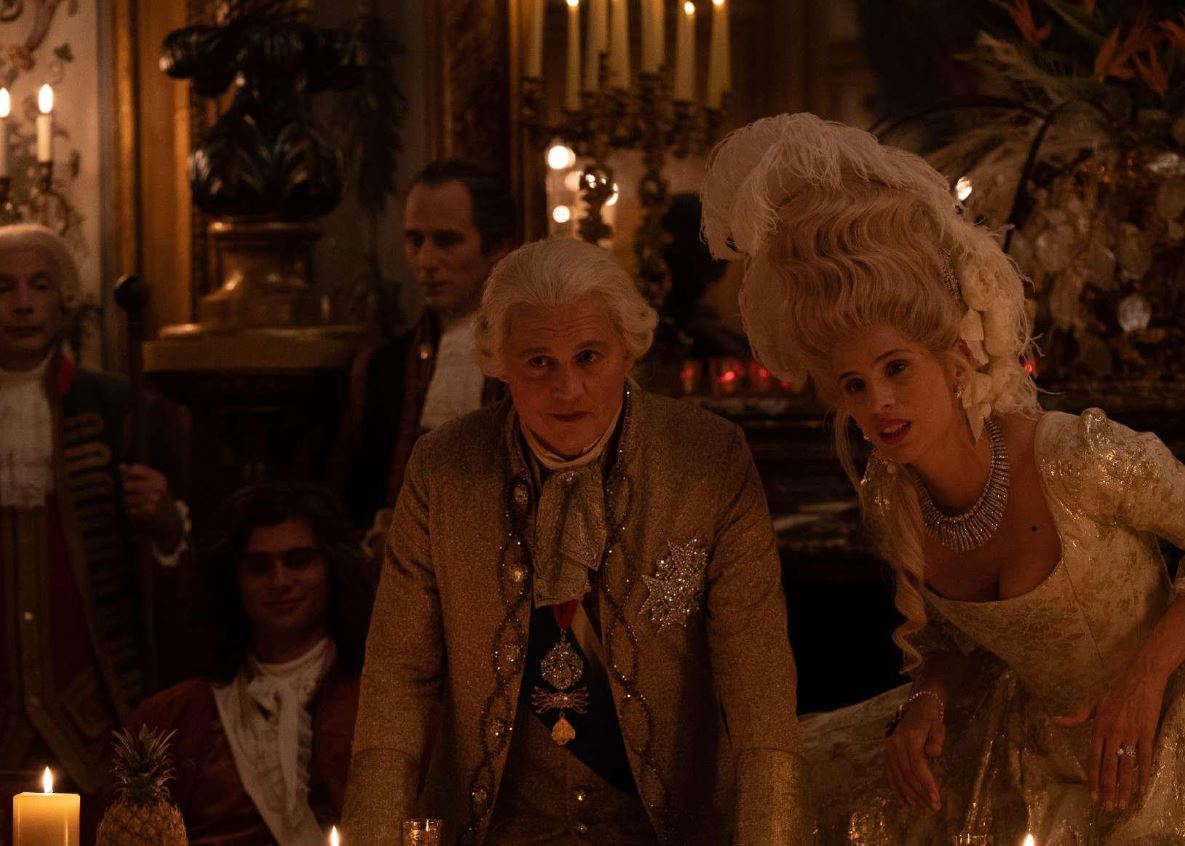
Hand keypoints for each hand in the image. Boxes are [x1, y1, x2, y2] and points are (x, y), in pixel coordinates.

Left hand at [120, 464, 181, 551]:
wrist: (171, 520)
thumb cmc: (157, 500)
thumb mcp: (150, 485)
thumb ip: (135, 475)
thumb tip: (120, 466)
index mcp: (158, 478)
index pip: (134, 470)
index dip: (126, 476)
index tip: (127, 482)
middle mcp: (158, 486)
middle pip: (127, 485)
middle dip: (122, 492)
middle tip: (125, 496)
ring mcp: (155, 499)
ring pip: (127, 498)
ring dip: (125, 503)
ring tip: (129, 505)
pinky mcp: (150, 511)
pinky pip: (130, 509)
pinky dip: (129, 511)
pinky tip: (134, 512)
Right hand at [884, 691, 944, 811]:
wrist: (916, 708)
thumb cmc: (930, 720)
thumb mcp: (938, 726)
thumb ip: (936, 740)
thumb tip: (934, 754)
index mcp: (909, 739)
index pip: (917, 766)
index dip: (926, 784)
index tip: (936, 799)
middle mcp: (895, 745)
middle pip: (907, 775)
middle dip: (920, 793)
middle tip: (934, 807)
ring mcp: (889, 751)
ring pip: (897, 778)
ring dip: (910, 795)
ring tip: (923, 807)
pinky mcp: (887, 755)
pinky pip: (890, 776)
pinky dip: (897, 791)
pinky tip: (905, 803)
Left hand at [1051, 663, 1167, 811]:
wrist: (1140, 679)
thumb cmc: (1114, 691)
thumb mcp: (1092, 704)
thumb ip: (1076, 717)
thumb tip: (1054, 720)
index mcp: (1099, 728)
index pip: (1093, 759)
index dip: (1093, 779)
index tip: (1091, 795)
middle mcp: (1113, 734)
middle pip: (1109, 767)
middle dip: (1107, 789)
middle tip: (1106, 808)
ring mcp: (1131, 735)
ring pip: (1126, 766)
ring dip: (1124, 787)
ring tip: (1121, 804)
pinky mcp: (1147, 733)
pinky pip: (1145, 758)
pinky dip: (1143, 774)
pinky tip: (1141, 789)